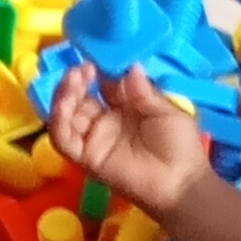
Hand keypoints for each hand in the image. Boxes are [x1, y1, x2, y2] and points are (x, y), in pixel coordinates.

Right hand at [48, 59, 210, 219]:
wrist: (182, 184)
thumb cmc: (180, 147)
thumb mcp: (165, 112)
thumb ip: (143, 91)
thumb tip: (130, 66)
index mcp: (125, 109)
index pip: (102, 85)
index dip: (97, 71)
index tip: (95, 56)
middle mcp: (105, 122)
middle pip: (79, 98)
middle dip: (76, 81)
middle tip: (82, 69)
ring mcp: (93, 140)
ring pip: (66, 116)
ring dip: (64, 96)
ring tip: (73, 80)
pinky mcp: (86, 158)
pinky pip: (63, 140)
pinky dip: (58, 122)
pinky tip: (63, 106)